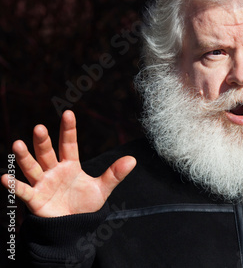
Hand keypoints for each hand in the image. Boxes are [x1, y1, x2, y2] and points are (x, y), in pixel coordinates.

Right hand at [0, 110, 135, 217]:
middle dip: (42, 141)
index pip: (69, 144)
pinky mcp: (35, 199)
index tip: (68, 113)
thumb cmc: (84, 205)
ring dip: (24, 157)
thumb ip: (114, 174)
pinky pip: (23, 191)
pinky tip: (5, 177)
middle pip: (47, 153)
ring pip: (32, 167)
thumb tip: (133, 159)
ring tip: (17, 144)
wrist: (73, 227)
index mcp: (70, 165)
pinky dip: (14, 185)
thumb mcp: (102, 189)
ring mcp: (43, 184)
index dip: (68, 130)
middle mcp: (54, 171)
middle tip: (39, 127)